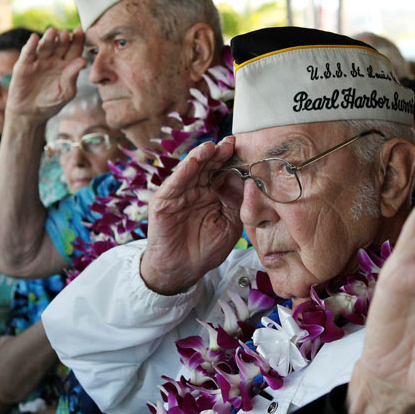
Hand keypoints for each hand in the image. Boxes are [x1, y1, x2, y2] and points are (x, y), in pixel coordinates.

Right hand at [6, 27, 87, 124]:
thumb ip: (72, 76)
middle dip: (63, 38)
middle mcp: (53, 60)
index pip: (73, 50)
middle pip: (60, 46)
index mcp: (67, 65)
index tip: (81, 32)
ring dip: (48, 38)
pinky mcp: (24, 65)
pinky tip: (34, 38)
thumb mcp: (66, 92)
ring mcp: (38, 61)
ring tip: (53, 31)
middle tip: (67, 33)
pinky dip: (30, 45)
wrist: (31, 114)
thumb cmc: (51, 103)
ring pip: (45, 46)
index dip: (77, 41)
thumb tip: (83, 60)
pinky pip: (28, 53)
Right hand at [140, 138, 242, 293]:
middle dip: (219, 153)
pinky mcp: (164, 202)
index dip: (233, 161)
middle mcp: (196, 189)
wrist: (182, 270)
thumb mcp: (230, 225)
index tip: (246, 149)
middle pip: (207, 166)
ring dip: (200, 157)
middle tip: (231, 143)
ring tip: (212, 147)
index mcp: (213, 193)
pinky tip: (193, 162)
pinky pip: (175, 184)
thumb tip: (250, 181)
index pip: (223, 171)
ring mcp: (179, 193)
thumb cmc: (206, 249)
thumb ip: (238, 204)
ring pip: (190, 170)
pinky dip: (183, 172)